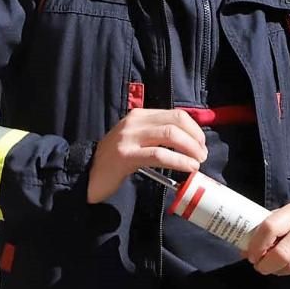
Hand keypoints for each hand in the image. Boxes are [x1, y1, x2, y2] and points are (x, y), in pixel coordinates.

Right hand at [88, 109, 206, 202]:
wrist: (87, 173)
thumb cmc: (116, 160)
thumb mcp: (138, 140)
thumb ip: (158, 136)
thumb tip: (190, 143)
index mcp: (140, 115)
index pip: (176, 115)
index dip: (194, 129)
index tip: (202, 144)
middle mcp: (134, 122)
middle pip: (176, 122)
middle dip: (196, 138)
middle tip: (202, 155)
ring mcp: (129, 137)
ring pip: (170, 135)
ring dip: (190, 149)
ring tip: (197, 163)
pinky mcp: (125, 155)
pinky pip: (159, 155)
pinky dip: (179, 161)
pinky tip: (188, 168)